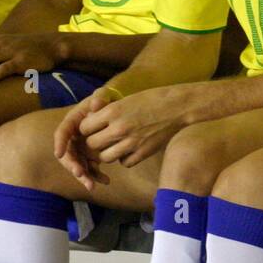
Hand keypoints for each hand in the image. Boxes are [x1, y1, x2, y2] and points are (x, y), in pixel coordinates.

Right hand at [54, 90, 116, 190]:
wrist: (114, 111)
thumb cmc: (106, 102)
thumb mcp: (103, 96)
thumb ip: (100, 97)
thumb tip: (96, 104)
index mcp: (72, 122)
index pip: (61, 132)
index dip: (60, 143)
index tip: (59, 154)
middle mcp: (73, 138)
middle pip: (68, 154)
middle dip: (72, 165)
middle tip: (79, 173)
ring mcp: (81, 149)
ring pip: (78, 165)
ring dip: (84, 176)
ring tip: (92, 185)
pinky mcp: (89, 157)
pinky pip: (90, 169)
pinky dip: (96, 176)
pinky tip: (106, 181)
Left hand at [78, 84, 201, 168]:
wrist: (178, 106)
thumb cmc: (151, 100)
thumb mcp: (124, 100)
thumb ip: (106, 113)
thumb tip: (89, 124)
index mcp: (113, 111)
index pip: (84, 128)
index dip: (87, 128)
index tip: (94, 127)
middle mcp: (119, 127)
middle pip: (92, 144)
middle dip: (94, 142)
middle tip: (103, 137)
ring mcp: (132, 142)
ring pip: (105, 157)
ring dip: (107, 152)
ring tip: (115, 144)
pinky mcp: (143, 153)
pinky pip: (124, 163)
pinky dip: (124, 158)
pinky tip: (130, 149)